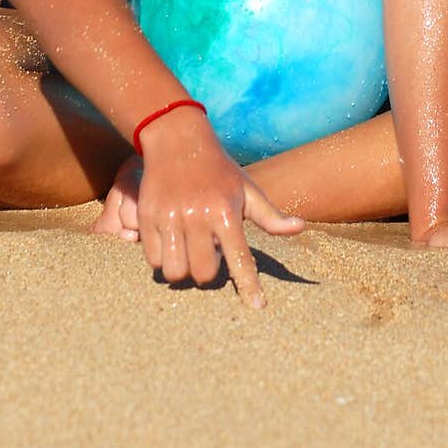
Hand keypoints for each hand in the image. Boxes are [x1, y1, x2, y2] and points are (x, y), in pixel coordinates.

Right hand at [93, 117, 303, 306]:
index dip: (249, 287)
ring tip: (189, 252)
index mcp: (227, 212)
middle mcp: (198, 217)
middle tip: (209, 256)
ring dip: (183, 268)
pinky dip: (162, 258)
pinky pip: (153, 259)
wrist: (177, 140)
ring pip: (176, 271)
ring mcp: (171, 218)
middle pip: (203, 274)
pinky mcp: (148, 217)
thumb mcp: (247, 189)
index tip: (258, 307)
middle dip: (208, 274)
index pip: (241, 259)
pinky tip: (171, 242)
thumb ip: (270, 216)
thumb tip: (300, 228)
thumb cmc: (219, 169)